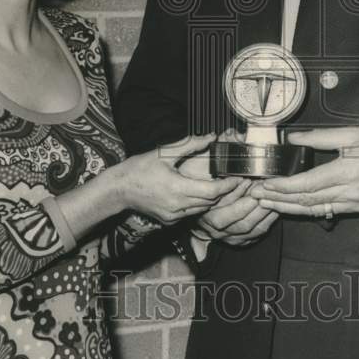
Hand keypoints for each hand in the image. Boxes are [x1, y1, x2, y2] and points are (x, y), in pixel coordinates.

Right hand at [115, 134, 239, 224]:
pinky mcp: (169, 220)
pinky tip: (200, 192)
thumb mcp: (164, 153)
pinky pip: (191, 212)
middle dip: (224, 192)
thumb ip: (190, 145)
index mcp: (177, 188)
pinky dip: (198, 203)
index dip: (228, 186)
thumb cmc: (138, 168)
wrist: (118, 190)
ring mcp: (173, 216)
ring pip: (202, 209)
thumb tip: (211, 137)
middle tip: (236, 180)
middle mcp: (178, 206)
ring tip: (223, 186)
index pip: (212, 191)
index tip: (239, 178)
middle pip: (210, 201)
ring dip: (212, 198)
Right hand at [192, 178, 278, 246]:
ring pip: (255, 230)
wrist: (202, 221)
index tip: (256, 189)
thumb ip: (227, 187)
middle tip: (269, 193)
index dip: (246, 201)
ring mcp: (233, 240)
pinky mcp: (243, 242)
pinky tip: (274, 210)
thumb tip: (244, 180)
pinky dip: (269, 221)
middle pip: (246, 224)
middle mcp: (222, 234)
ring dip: (267, 214)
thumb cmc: (207, 203)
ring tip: (275, 200)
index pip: (231, 213)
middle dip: (260, 207)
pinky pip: (259, 234)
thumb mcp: (212, 192)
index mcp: (211, 220)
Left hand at [252, 127, 358, 217]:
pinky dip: (305, 209)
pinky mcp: (356, 208)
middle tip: (256, 195)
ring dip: (287, 207)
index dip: (283, 186)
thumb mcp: (352, 134)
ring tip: (266, 203)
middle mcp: (350, 193)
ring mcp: (353, 204)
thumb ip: (319, 137)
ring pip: (313, 209)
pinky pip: (325, 211)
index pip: (307, 184)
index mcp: (348, 172)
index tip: (265, 184)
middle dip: (278, 199)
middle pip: (306, 199)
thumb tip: (292, 138)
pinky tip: (290, 207)